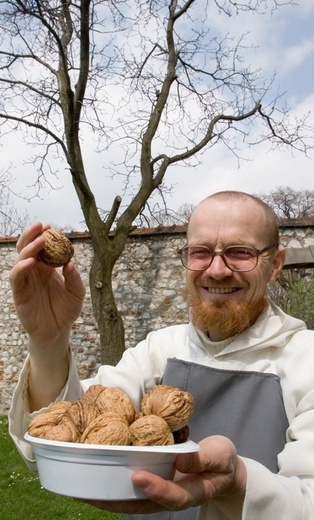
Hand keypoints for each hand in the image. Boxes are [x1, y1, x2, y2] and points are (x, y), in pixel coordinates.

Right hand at [9, 222, 85, 345]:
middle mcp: (34, 272)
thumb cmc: (67, 311)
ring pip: (20, 260)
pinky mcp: (19, 295)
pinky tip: (31, 261)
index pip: (41, 248)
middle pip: (27, 248)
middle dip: (31, 235)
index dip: (43, 236)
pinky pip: (16, 278)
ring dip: (28, 248)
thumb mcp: (77, 293)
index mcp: (46, 268)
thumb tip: (70, 262)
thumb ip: (74, 278)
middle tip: (41, 225)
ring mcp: (26, 282)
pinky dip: (21, 267)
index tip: (50, 226)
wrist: (58, 332)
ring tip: (40, 240)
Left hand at [80, 436, 246, 517]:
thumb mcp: (221, 456)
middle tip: (90, 494)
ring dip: (109, 497)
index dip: (156, 488)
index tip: (138, 476)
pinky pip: (133, 490)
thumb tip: (180, 457)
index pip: (172, 495)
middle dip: (116, 501)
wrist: (223, 468)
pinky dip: (115, 486)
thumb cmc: (223, 461)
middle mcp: (172, 496)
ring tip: (82, 490)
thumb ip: (203, 458)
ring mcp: (162, 492)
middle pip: (142, 505)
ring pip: (133, 501)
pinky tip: (97, 479)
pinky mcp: (156, 483)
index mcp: (192, 492)